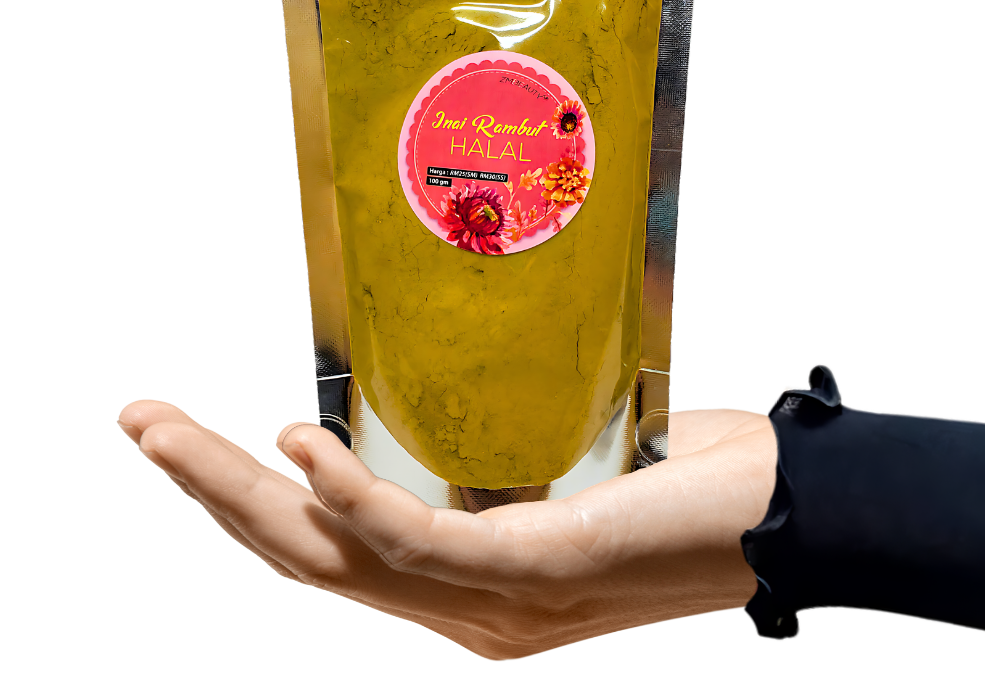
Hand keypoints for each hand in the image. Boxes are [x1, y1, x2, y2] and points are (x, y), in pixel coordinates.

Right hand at [118, 401, 775, 657]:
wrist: (794, 513)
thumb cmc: (684, 484)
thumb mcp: (559, 478)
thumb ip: (488, 469)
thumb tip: (406, 425)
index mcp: (465, 585)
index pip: (328, 550)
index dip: (247, 500)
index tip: (197, 441)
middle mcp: (463, 608)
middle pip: (301, 555)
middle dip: (207, 489)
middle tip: (141, 425)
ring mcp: (492, 600)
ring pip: (334, 552)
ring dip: (239, 485)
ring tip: (169, 430)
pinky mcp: (534, 570)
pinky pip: (419, 542)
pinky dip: (351, 496)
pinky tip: (300, 446)